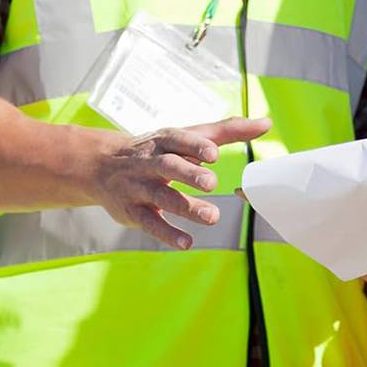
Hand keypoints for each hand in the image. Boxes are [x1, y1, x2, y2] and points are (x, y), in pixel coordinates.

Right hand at [86, 116, 271, 250]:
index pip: (180, 139)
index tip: (214, 154)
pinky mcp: (132, 212)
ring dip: (185, 207)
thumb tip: (266, 123)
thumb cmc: (157, 149)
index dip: (195, 146)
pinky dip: (167, 233)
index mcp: (165, 140)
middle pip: (168, 167)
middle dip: (188, 174)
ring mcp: (138, 187)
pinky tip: (187, 243)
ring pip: (161, 196)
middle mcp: (149, 162)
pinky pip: (150, 223)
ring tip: (213, 217)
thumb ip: (227, 131)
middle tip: (212, 183)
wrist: (101, 165)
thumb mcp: (187, 135)